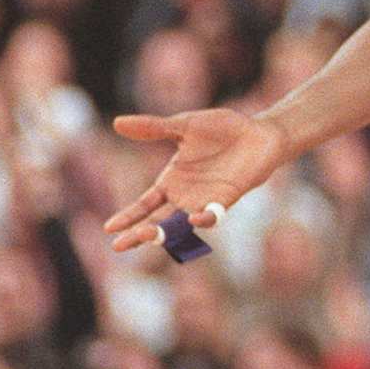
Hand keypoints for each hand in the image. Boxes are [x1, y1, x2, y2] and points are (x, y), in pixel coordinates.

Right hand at [104, 108, 289, 252]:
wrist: (259, 132)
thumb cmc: (222, 130)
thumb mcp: (183, 125)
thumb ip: (154, 127)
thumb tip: (117, 122)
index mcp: (172, 181)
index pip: (144, 205)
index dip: (128, 216)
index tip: (110, 228)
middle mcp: (186, 197)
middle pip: (158, 222)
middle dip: (139, 234)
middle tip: (120, 246)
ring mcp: (206, 200)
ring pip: (182, 225)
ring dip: (165, 232)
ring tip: (146, 234)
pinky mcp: (227, 199)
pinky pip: (213, 215)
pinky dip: (204, 218)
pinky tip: (194, 218)